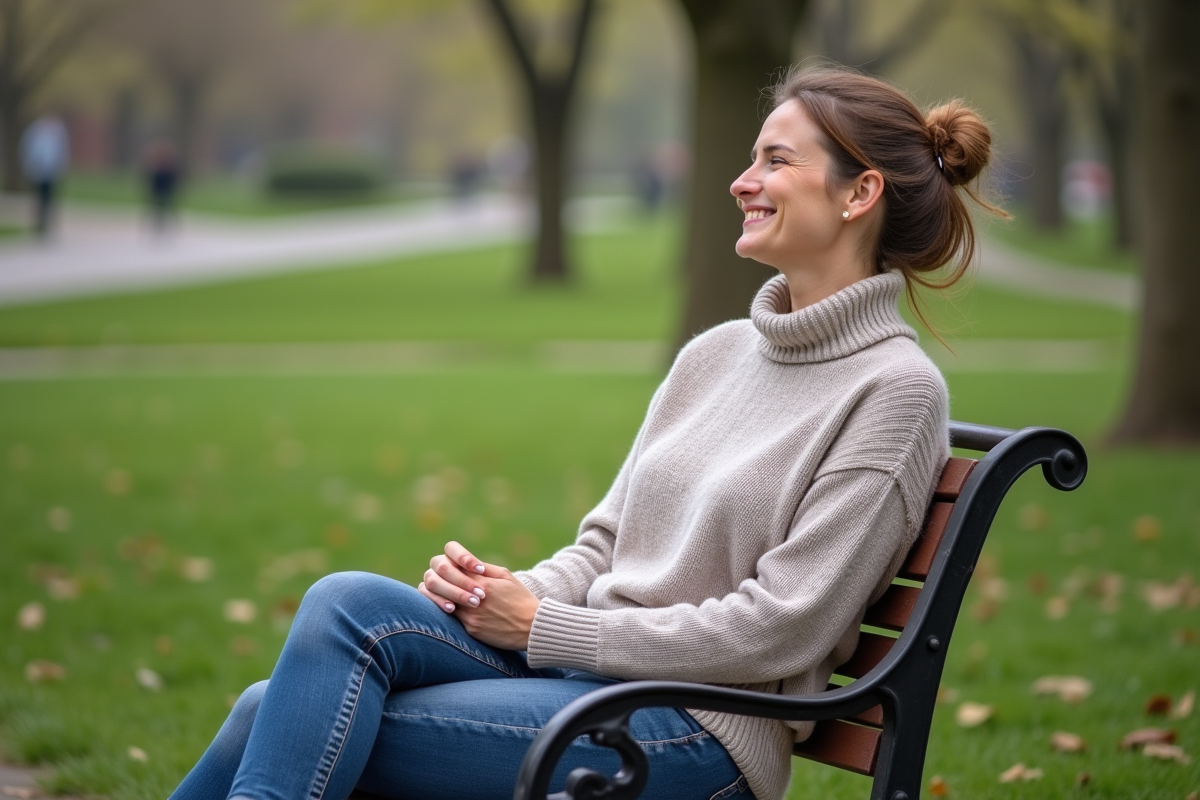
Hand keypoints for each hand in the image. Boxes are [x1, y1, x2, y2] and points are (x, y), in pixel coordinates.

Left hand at [418, 541, 539, 650]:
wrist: (533, 626)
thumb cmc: (520, 598)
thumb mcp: (505, 576)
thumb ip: (481, 568)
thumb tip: (460, 563)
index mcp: (481, 581)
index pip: (448, 566)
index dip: (446, 566)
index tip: (451, 568)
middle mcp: (473, 597)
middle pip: (436, 582)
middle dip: (437, 580)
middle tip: (441, 581)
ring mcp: (470, 615)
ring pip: (440, 602)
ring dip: (440, 596)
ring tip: (445, 595)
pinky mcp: (471, 630)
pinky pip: (452, 619)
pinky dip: (450, 612)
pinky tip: (453, 609)